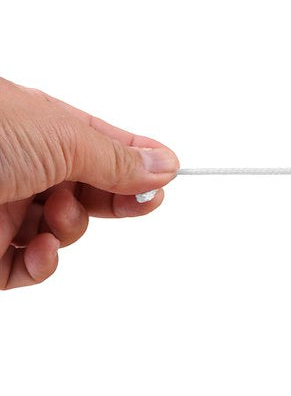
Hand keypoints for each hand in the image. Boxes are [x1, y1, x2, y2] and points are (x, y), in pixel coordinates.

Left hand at [0, 77, 178, 288]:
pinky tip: (40, 248)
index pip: (104, 146)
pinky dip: (43, 264)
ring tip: (57, 213)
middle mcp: (23, 166)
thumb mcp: (62, 137)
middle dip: (116, 199)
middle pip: (90, 191)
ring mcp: (3, 209)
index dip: (139, 161)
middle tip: (142, 203)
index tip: (170, 177)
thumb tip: (164, 164)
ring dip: (72, 227)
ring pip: (64, 231)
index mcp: (40, 128)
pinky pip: (29, 267)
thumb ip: (116, 158)